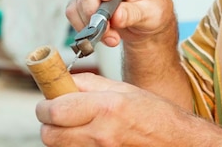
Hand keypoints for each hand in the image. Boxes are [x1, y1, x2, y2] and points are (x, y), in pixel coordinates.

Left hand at [37, 73, 192, 146]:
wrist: (176, 141)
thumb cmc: (157, 115)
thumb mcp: (125, 90)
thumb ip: (91, 84)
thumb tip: (65, 80)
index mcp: (106, 108)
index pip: (55, 109)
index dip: (45, 104)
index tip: (47, 99)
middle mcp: (101, 134)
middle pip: (49, 134)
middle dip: (48, 122)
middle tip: (58, 113)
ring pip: (59, 146)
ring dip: (60, 134)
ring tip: (76, 124)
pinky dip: (73, 144)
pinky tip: (89, 135)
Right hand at [66, 0, 175, 46]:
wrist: (147, 26)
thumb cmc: (154, 13)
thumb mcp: (152, 14)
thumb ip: (134, 14)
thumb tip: (115, 16)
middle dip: (94, 8)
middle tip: (106, 27)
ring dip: (91, 22)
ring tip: (111, 37)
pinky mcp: (87, 0)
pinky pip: (73, 11)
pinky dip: (83, 26)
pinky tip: (100, 36)